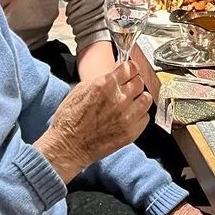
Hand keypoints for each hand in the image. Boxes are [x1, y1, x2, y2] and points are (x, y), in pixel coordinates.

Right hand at [35, 61, 151, 181]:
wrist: (67, 146)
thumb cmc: (70, 119)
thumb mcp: (81, 89)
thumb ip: (103, 78)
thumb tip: (118, 69)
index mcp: (105, 85)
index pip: (130, 67)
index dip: (130, 69)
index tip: (129, 72)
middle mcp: (118, 99)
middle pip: (139, 81)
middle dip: (133, 83)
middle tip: (126, 89)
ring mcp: (126, 116)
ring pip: (146, 98)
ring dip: (139, 99)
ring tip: (129, 104)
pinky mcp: (131, 131)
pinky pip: (145, 117)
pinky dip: (139, 116)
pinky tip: (128, 117)